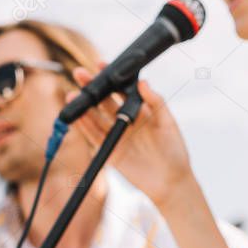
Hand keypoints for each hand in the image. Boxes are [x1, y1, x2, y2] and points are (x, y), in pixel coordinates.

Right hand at [70, 63, 193, 209]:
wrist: (171, 182)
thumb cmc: (174, 151)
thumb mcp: (168, 123)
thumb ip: (156, 102)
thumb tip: (143, 82)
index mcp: (140, 110)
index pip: (122, 90)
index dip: (111, 77)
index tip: (101, 65)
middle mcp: (126, 120)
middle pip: (105, 100)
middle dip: (92, 87)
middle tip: (80, 74)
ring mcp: (117, 135)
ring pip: (96, 117)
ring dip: (84, 106)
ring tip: (72, 95)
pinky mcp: (111, 151)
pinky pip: (94, 137)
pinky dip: (84, 127)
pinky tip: (76, 116)